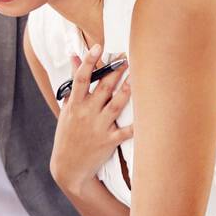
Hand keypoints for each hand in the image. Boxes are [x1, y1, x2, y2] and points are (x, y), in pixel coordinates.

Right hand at [49, 44, 132, 195]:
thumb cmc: (68, 135)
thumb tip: (74, 58)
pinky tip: (148, 114)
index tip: (98, 47)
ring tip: (137, 76)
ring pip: (116, 105)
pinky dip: (137, 124)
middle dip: (115, 71)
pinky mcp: (109, 141)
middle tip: (127, 57)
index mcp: (74, 105)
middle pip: (102, 88)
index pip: (81, 79)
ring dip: (128, 90)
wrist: (69, 167)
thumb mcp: (67, 110)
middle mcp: (86, 114)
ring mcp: (98, 127)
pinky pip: (126, 131)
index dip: (89, 62)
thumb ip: (73, 84)